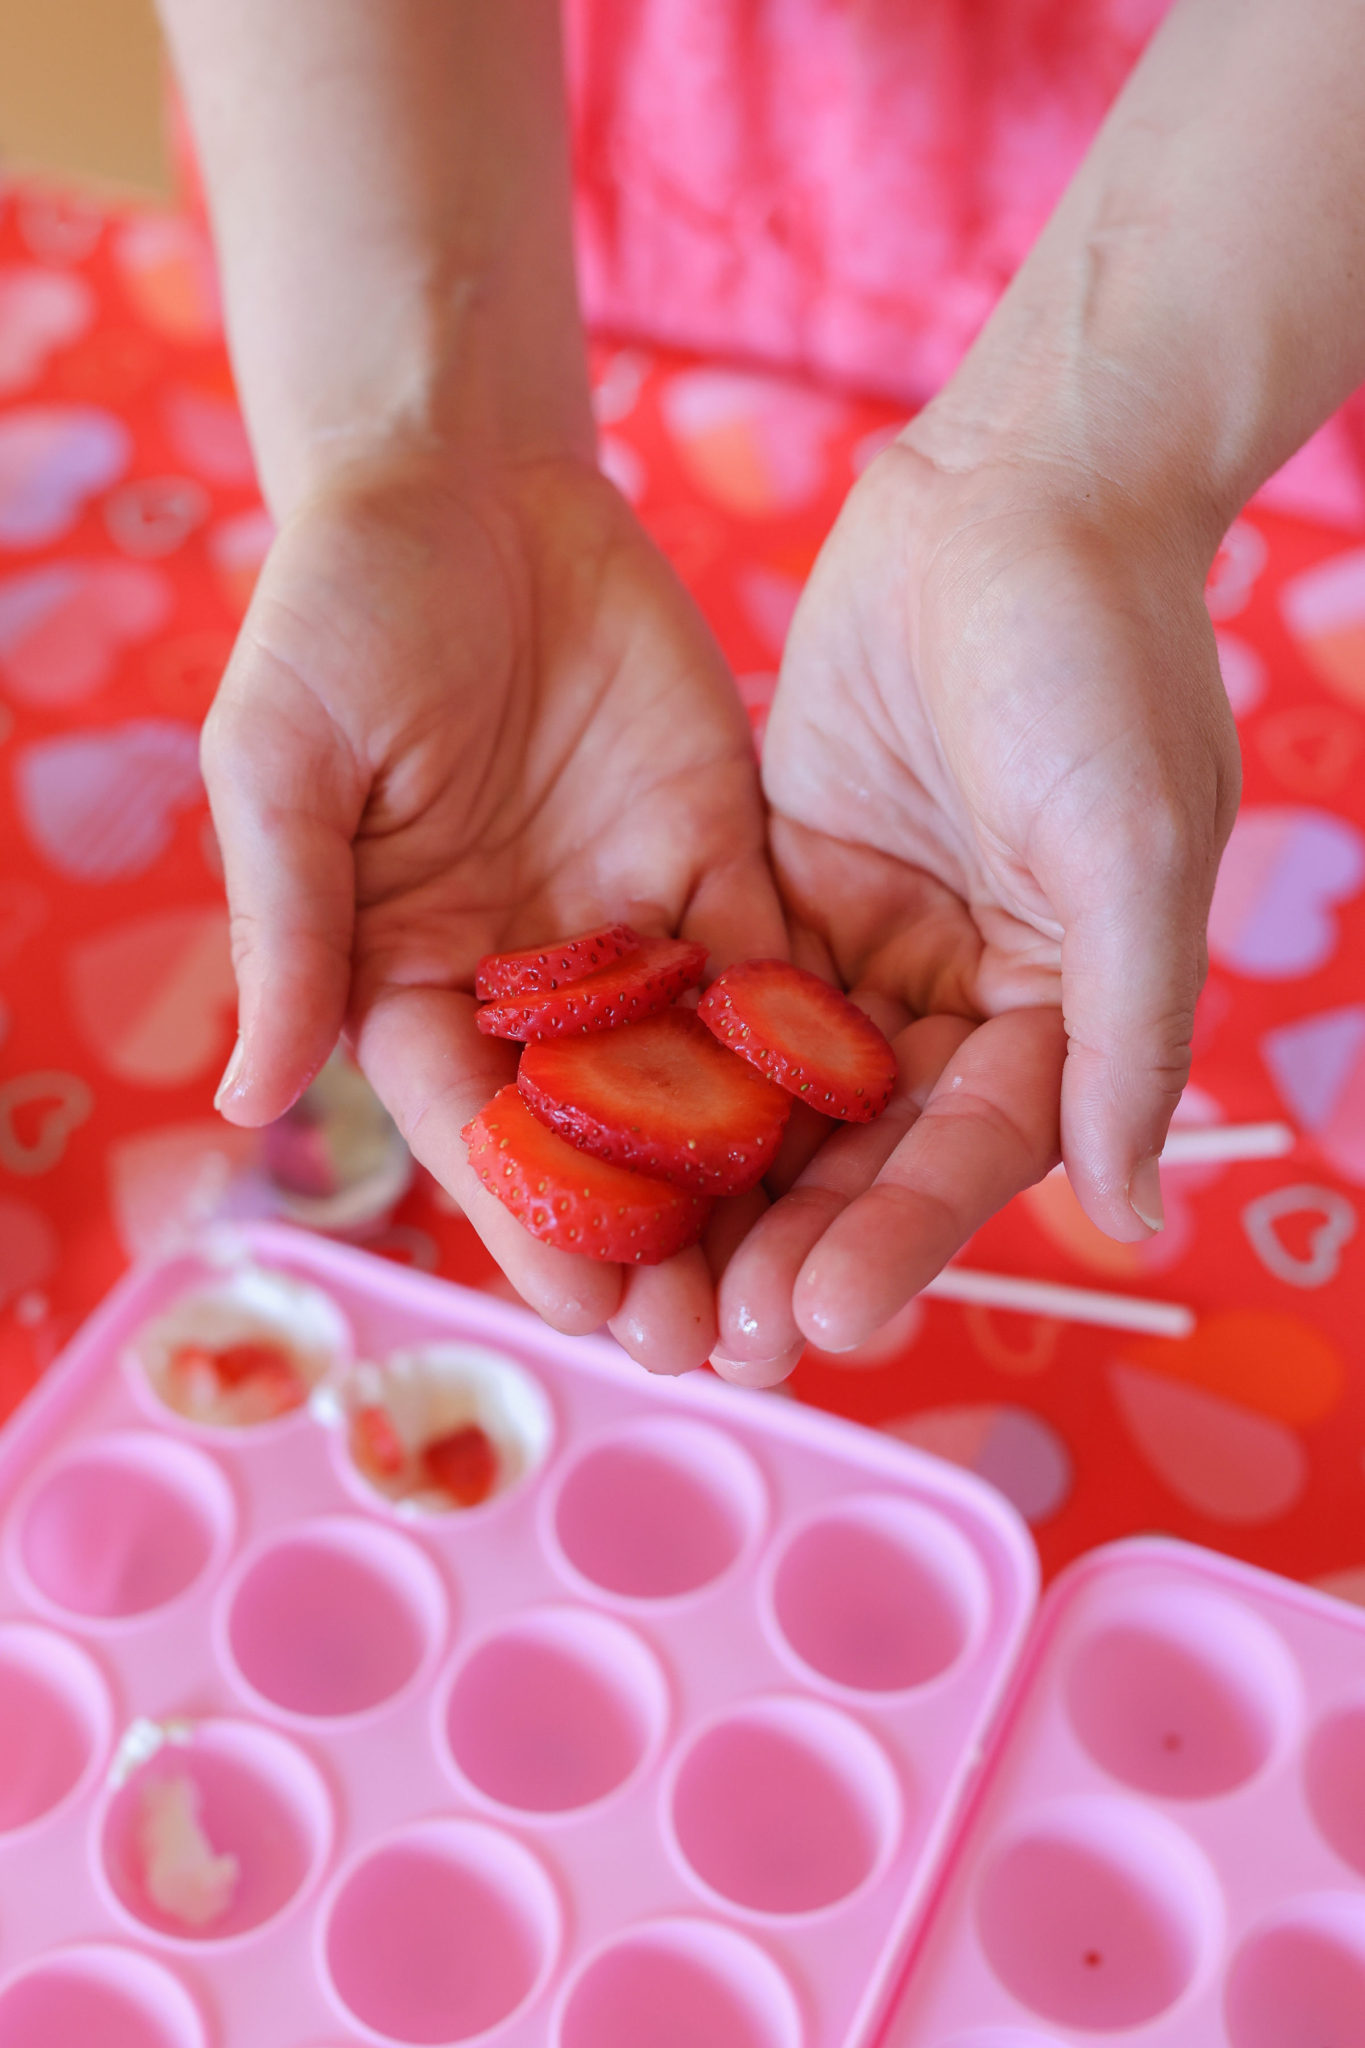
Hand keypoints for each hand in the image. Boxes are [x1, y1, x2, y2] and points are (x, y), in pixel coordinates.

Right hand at [204, 447, 783, 1370]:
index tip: (593, 1311)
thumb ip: (288, 926)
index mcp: (408, 977)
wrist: (465, 482)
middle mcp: (527, 980)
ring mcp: (629, 927)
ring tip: (807, 1276)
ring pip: (697, 1081)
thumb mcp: (284, 766)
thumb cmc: (338, 616)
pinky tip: (871, 1126)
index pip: (475, 1127)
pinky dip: (813, 1048)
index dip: (530, 1221)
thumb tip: (248, 1098)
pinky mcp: (716, 862)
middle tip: (721, 1340)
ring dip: (749, 1182)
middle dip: (657, 1236)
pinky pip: (772, 968)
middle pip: (599, 1137)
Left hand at [712, 440, 1239, 1380]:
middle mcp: (959, 999)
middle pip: (863, 1150)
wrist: (1018, 490)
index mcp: (1056, 1011)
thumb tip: (1130, 1218)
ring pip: (779, 1093)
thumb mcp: (1134, 855)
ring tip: (639, 1274)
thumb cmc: (1102, 665)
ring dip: (717, 1183)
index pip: (969, 1157)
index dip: (899, 1239)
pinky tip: (593, 1132)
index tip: (820, 1315)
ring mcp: (863, 945)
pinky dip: (665, 1062)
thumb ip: (1127, 1038)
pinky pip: (717, 995)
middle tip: (707, 1336)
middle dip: (790, 1242)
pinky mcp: (782, 883)